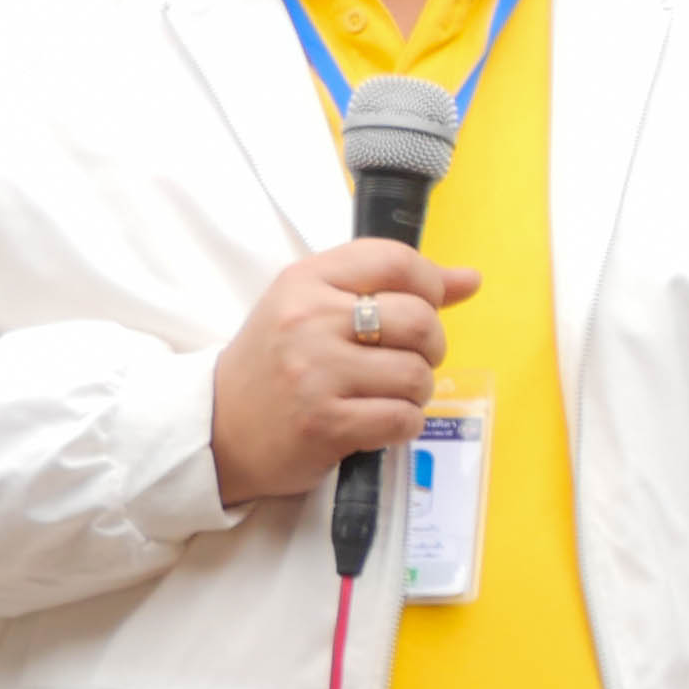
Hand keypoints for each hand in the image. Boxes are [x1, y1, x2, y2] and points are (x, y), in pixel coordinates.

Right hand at [213, 238, 480, 504]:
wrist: (217, 427)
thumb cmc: (278, 361)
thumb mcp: (317, 306)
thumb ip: (392, 287)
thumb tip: (471, 279)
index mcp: (306, 280)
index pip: (395, 260)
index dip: (430, 284)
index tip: (427, 306)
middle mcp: (309, 320)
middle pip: (419, 319)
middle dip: (430, 346)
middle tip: (406, 359)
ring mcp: (315, 372)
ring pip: (417, 374)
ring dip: (415, 391)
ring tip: (385, 393)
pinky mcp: (324, 423)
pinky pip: (403, 418)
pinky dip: (402, 424)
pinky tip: (376, 421)